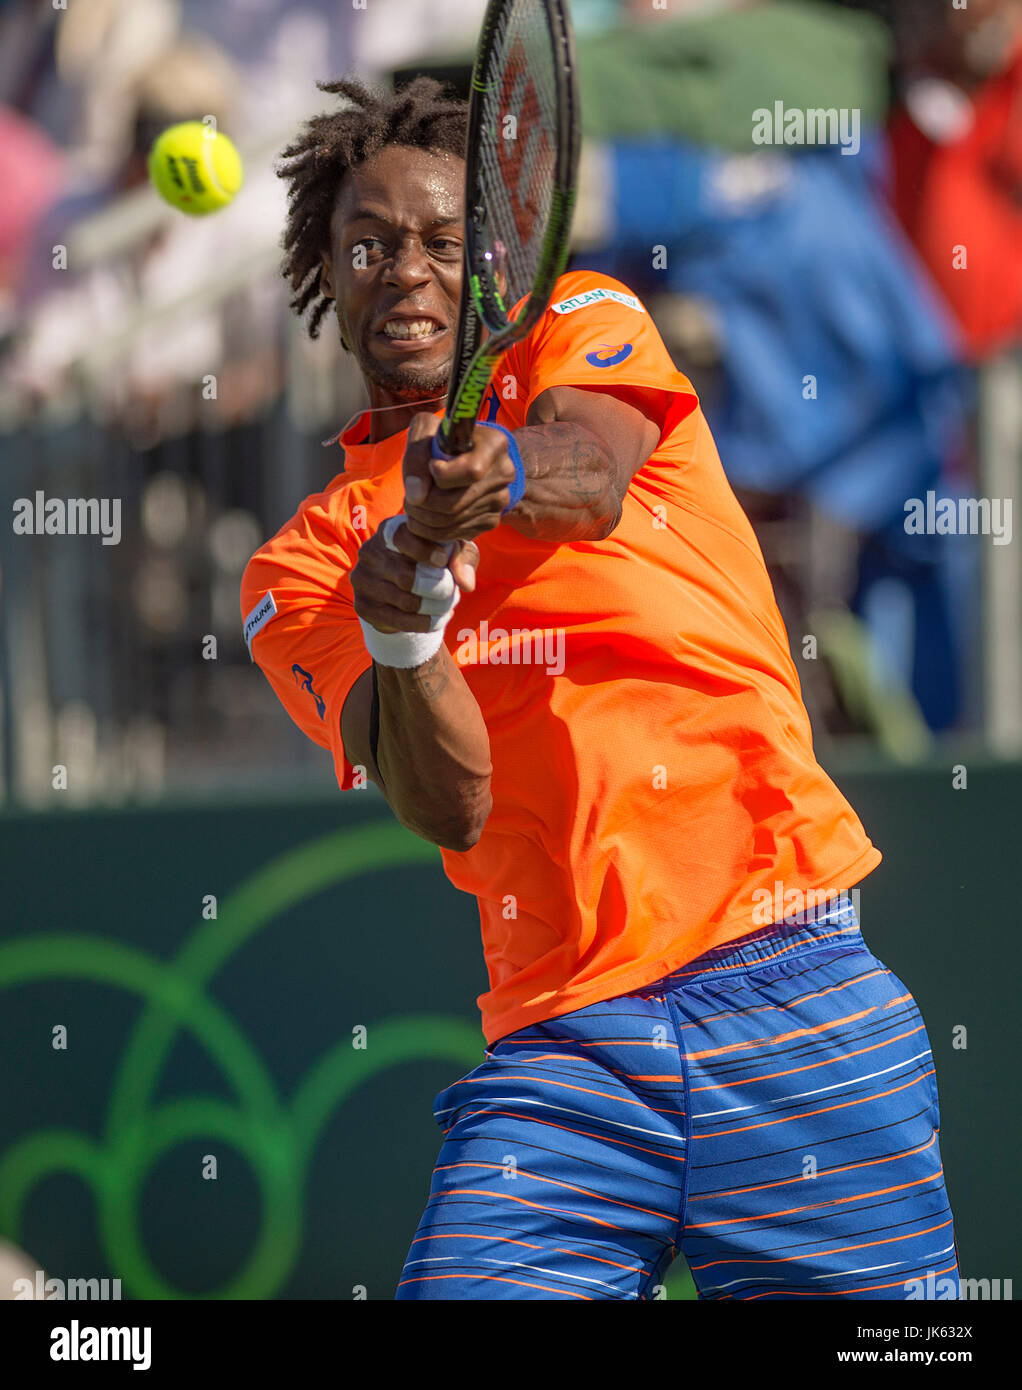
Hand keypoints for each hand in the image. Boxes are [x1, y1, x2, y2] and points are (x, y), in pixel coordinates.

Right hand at [351, 515, 479, 635]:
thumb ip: (461, 557)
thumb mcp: (450, 552)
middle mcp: (369, 553)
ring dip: (435, 608)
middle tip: (452, 592)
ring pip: (406, 602)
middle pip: (406, 577)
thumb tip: (466, 583)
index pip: (402, 537)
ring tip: (448, 605)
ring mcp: (362, 581)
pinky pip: (399, 621)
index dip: (424, 550)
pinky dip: (425, 622)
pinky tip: (438, 618)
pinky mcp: (363, 606)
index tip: (443, 561)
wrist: (405, 589)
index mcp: (389, 531)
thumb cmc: (432, 561)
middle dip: (437, 588)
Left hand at [401, 412, 516, 546]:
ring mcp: (500, 500)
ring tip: (413, 506)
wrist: (461, 455)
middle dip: (422, 504)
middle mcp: (504, 473)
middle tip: (409, 498)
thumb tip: (417, 495)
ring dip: (422, 519)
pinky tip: (426, 515)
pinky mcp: (492, 520)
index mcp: (494, 444)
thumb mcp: (424, 433)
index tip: (430, 466)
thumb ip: (416, 457)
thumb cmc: (441, 440)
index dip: (440, 474)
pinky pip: (456, 533)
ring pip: (451, 522)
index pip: (471, 472)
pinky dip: (433, 530)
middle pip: (455, 503)